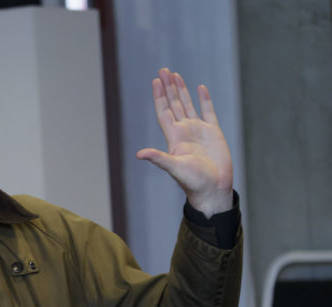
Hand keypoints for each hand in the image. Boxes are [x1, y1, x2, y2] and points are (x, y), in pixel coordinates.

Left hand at [135, 68, 232, 217]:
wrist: (213, 189)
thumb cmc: (193, 181)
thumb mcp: (174, 168)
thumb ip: (158, 158)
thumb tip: (139, 154)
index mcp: (174, 137)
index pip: (164, 111)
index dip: (159, 96)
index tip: (156, 81)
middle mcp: (184, 131)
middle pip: (174, 104)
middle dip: (168, 88)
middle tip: (164, 70)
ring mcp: (199, 131)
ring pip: (188, 105)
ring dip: (182, 90)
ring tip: (176, 75)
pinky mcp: (214, 133)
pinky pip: (208, 112)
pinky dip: (204, 100)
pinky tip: (200, 88)